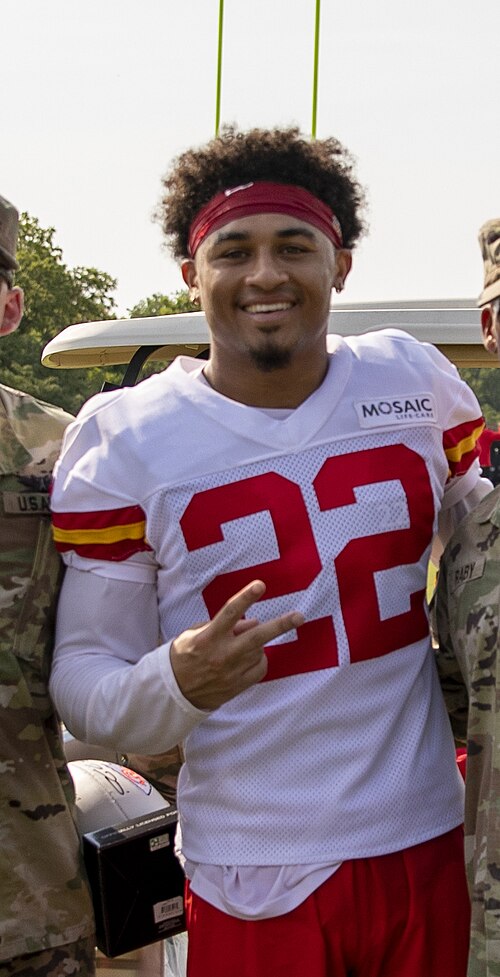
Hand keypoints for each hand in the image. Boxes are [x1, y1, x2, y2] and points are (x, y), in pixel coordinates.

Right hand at [169, 580, 303, 709]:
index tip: (261, 584)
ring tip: (241, 645)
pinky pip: (260, 669)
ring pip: (259, 651)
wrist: (174, 692)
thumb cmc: (184, 656)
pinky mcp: (237, 686)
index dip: (246, 597)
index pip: (230, 612)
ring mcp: (231, 672)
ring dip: (257, 644)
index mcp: (208, 637)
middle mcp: (222, 654)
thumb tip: (252, 621)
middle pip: (257, 637)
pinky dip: (259, 660)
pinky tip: (249, 658)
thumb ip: (223, 625)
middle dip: (280, 625)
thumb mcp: (194, 633)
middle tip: (299, 616)